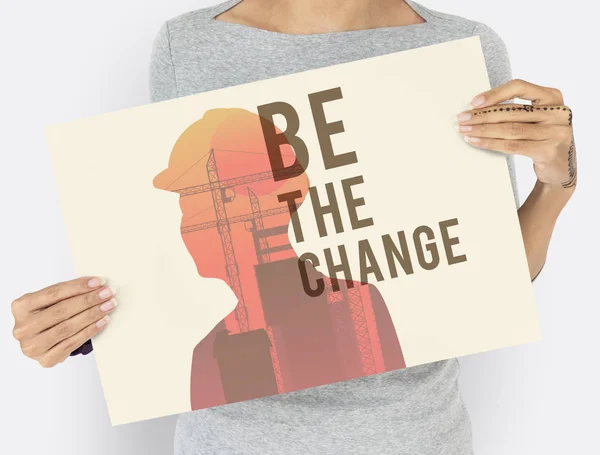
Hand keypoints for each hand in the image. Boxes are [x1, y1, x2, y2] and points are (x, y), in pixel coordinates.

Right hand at [11, 277, 115, 367]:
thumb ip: (66, 293)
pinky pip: (72, 343)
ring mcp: (32, 346)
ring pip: (68, 327)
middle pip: (61, 310)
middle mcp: (23, 328)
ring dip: (92, 315)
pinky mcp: (45, 360)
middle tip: (108, 293)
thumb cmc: (47, 316)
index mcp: (20, 307)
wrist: (40, 342)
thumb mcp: (49, 302)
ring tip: (109, 306)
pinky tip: (103, 321)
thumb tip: (96, 284)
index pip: (53, 293)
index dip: (78, 286)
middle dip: (89, 300)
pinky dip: (90, 331)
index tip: (99, 282)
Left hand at [456, 79, 576, 190]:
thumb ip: (515, 111)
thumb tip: (476, 108)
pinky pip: (513, 146)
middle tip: (461, 118)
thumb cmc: (541, 138)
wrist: (561, 168)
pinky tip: (476, 142)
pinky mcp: (548, 151)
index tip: (474, 102)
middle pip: (511, 111)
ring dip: (483, 130)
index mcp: (552, 97)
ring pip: (511, 129)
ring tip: (464, 131)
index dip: (495, 94)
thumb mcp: (535, 119)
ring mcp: (555, 132)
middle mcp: (557, 112)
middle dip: (482, 115)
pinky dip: (491, 143)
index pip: (520, 87)